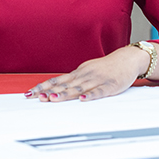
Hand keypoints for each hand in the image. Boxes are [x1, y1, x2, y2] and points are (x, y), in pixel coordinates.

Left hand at [26, 45, 149, 102]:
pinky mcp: (110, 85)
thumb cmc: (107, 67)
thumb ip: (73, 80)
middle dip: (50, 92)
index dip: (44, 87)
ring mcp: (97, 80)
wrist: (128, 59)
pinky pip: (99, 91)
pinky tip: (84, 99)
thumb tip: (55, 88)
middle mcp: (85, 76)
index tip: (30, 93)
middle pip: (65, 85)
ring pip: (79, 88)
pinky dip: (91, 95)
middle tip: (37, 98)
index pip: (57, 80)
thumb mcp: (87, 70)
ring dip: (65, 94)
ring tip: (53, 99)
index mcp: (78, 73)